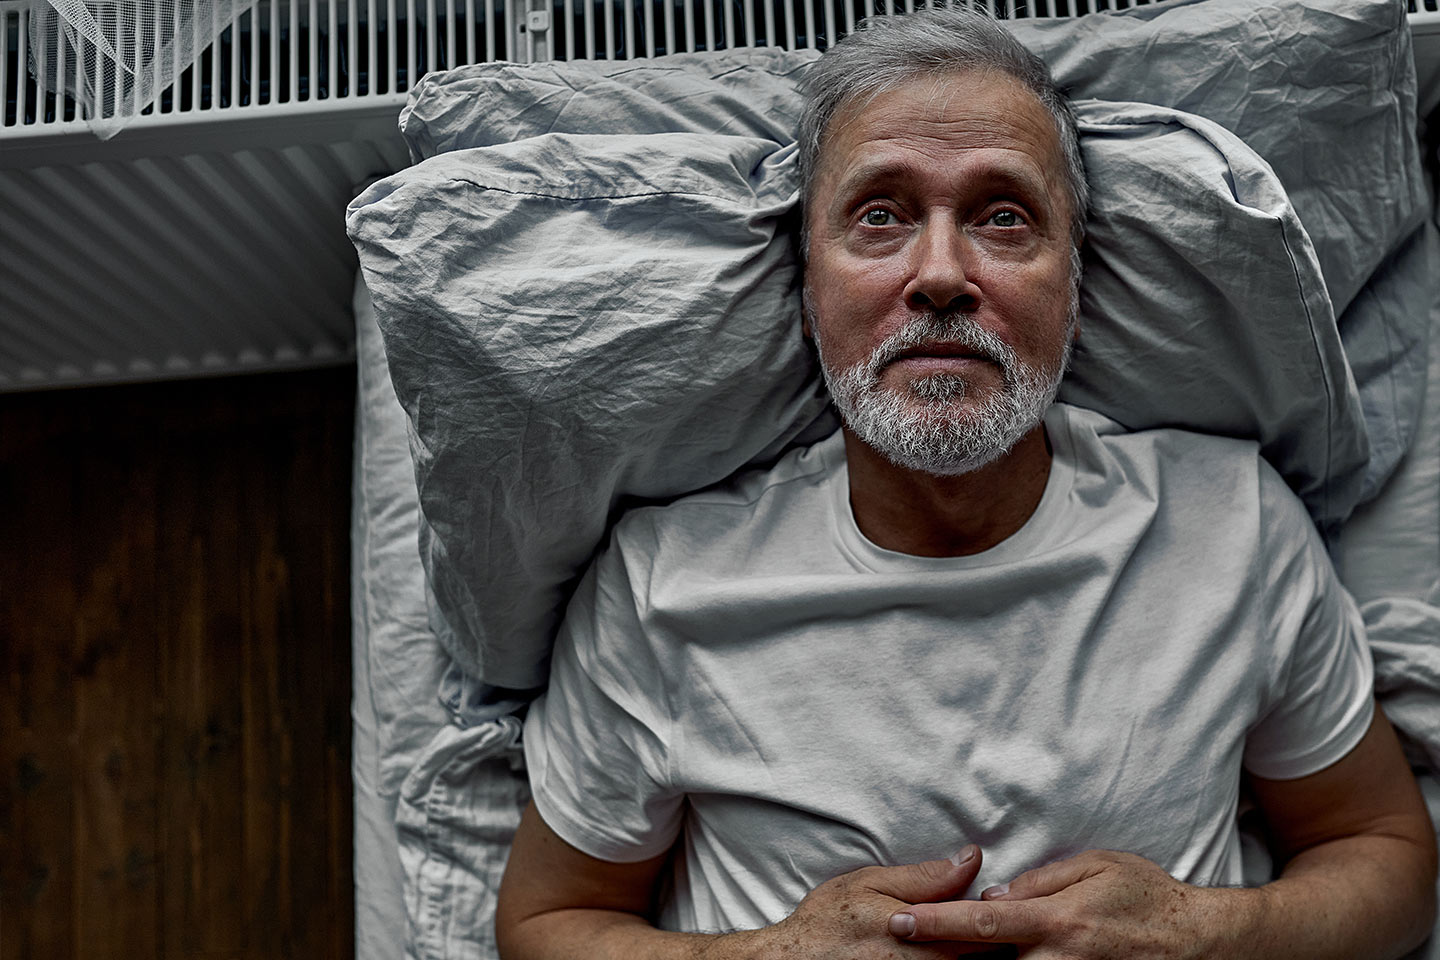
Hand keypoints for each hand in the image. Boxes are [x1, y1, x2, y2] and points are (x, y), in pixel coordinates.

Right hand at [751, 845, 1010, 958]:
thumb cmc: (829, 921)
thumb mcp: (871, 884)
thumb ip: (926, 877)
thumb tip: (971, 859)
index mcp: (922, 936)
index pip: (984, 930)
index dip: (1006, 917)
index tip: (1013, 906)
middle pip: (985, 958)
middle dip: (1001, 941)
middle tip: (1012, 925)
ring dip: (982, 954)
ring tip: (993, 944)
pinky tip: (959, 955)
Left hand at [887, 849, 1227, 959]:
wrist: (1199, 941)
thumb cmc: (1145, 893)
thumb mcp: (1095, 865)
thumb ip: (1041, 880)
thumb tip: (993, 894)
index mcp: (1058, 919)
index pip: (982, 921)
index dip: (937, 922)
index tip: (901, 921)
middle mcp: (1060, 958)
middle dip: (948, 956)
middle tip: (909, 941)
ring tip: (943, 954)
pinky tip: (1000, 959)